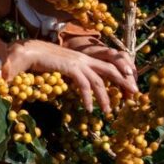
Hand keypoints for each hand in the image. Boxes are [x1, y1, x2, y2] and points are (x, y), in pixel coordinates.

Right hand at [3, 39, 138, 112]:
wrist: (28, 51)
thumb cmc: (41, 59)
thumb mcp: (60, 65)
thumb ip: (70, 72)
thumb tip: (77, 82)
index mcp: (82, 57)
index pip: (106, 63)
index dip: (119, 73)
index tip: (128, 84)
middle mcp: (83, 58)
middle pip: (110, 69)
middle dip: (123, 81)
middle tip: (134, 94)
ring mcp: (78, 62)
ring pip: (99, 81)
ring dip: (105, 97)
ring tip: (107, 112)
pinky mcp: (71, 68)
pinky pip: (84, 85)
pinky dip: (88, 97)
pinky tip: (88, 108)